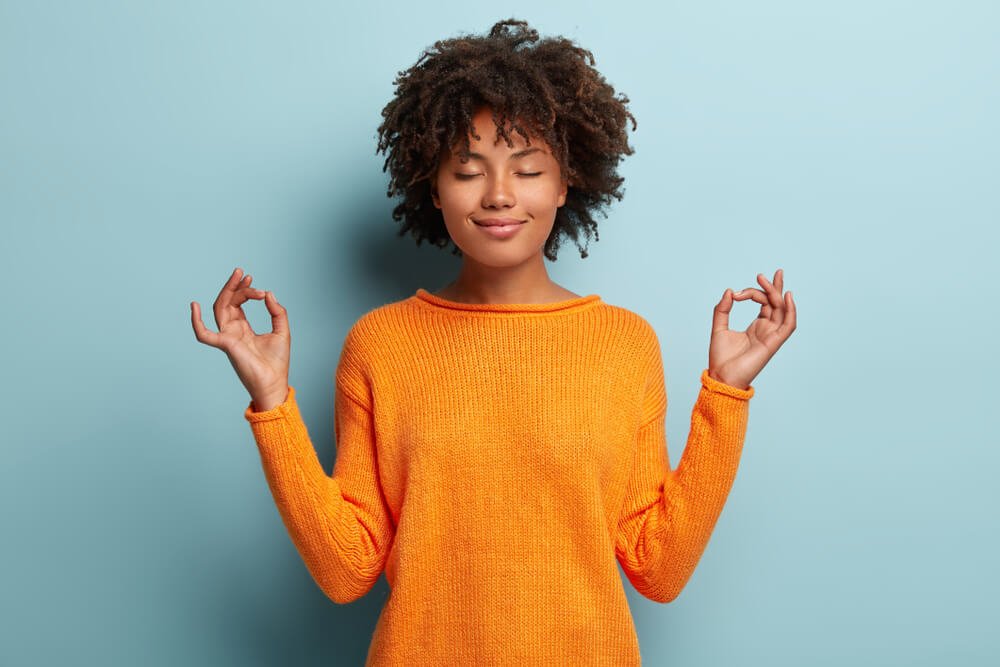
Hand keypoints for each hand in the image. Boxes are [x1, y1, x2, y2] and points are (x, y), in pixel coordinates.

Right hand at [190, 267, 290, 408]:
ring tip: (239, 277)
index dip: (245, 291)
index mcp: (243, 328)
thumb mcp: (282, 330)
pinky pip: (204, 334)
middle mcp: (232, 331)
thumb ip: (277, 312)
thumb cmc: (277, 362)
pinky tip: (194, 306)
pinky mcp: (226, 345)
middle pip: (227, 302)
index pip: (238, 303)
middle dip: (234, 286)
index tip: (255, 283)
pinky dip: (196, 322)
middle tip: (243, 272)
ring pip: (220, 309)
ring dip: (229, 292)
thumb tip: (269, 293)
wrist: (274, 382)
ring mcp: (227, 337)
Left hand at [707, 268, 795, 389]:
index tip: (735, 294)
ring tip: (768, 279)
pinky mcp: (773, 343)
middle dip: (773, 287)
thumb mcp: (718, 328)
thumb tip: (729, 291)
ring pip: (781, 310)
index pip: (764, 303)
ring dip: (776, 294)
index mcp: (756, 327)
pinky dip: (791, 311)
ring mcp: (771, 336)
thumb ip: (722, 309)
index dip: (753, 292)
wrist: (721, 376)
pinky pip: (788, 325)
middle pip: (776, 304)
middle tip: (765, 274)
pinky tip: (787, 296)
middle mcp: (767, 330)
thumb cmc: (720, 357)